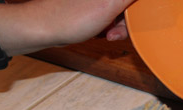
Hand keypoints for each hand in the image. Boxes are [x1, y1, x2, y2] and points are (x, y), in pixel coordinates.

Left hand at [0, 0, 136, 67]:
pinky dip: (111, 25)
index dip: (139, 8)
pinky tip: (104, 33)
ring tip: (109, 34)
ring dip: (120, 25)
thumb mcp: (110, 4)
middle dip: (128, 18)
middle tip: (118, 29)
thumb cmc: (69, 18)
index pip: (135, 0)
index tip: (136, 17)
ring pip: (121, 10)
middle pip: (129, 4)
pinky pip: (112, 15)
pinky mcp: (93, 5)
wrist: (42, 29)